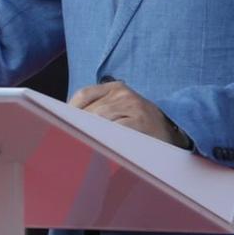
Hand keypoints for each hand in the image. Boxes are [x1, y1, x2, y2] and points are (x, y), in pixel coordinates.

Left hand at [69, 79, 183, 146]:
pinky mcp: (140, 122)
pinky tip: (100, 147)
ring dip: (89, 134)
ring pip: (100, 120)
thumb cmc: (140, 125)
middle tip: (66, 141)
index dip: (69, 110)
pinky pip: (115, 131)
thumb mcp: (120, 109)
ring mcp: (134, 106)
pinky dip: (105, 139)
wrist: (174, 132)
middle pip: (90, 109)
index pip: (83, 94)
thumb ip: (98, 110)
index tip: (58, 125)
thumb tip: (64, 120)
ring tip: (81, 146)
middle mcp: (124, 93)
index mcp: (116, 87)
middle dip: (77, 126)